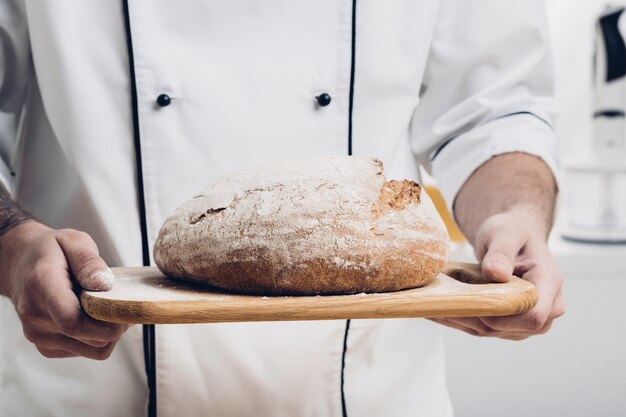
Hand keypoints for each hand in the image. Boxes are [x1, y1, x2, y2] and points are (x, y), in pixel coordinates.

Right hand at [0, 222, 127, 358]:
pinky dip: (97, 337)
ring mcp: (39, 335)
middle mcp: (35, 317)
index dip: (106, 324)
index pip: (73, 322)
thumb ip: (89, 261)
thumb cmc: (51, 251)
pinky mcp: (47, 346)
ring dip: (109, 333)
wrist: (21, 264)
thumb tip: (104, 283)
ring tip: (109, 308)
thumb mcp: (73, 241)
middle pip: (89, 338)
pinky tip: (95, 317)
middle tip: (124, 305)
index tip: (125, 310)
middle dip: (116, 326)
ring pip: (93, 349)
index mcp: (42, 287)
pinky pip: (85, 351)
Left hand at [432, 211, 564, 339]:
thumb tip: (497, 274)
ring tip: (438, 306)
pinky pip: (487, 329)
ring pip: (498, 332)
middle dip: (481, 319)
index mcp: (548, 282)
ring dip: (467, 321)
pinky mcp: (511, 321)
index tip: (477, 300)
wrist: (512, 237)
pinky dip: (463, 321)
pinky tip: (440, 311)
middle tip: (448, 303)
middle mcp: (546, 305)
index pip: (535, 316)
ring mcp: (528, 316)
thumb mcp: (505, 232)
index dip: (506, 316)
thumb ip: (502, 252)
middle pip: (517, 329)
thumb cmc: (511, 231)